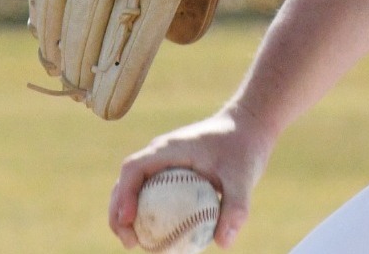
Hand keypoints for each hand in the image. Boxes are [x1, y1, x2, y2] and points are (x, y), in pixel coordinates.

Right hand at [109, 105, 274, 248]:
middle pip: (125, 182)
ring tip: (136, 244)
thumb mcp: (245, 176)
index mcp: (169, 148)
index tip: (129, 220)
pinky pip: (151, 193)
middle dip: (118, 213)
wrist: (250, 126)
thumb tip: (223, 243)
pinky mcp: (171, 171)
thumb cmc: (245, 147)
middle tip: (130, 242)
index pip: (134, 168)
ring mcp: (163, 162)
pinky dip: (147, 213)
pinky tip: (159, 237)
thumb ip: (236, 207)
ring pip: (134, 188)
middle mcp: (160, 154)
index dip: (125, 194)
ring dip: (128, 215)